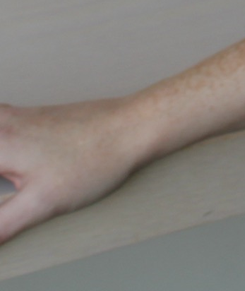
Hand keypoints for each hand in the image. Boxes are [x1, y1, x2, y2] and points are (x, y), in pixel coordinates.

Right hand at [0, 96, 147, 244]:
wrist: (136, 126)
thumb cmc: (97, 158)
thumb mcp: (41, 204)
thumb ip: (0, 224)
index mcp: (2, 143)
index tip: (3, 206)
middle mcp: (8, 123)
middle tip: (8, 185)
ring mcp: (25, 116)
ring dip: (1, 148)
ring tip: (9, 177)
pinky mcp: (40, 116)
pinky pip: (4, 120)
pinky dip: (3, 140)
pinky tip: (11, 157)